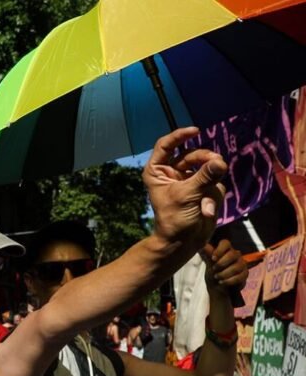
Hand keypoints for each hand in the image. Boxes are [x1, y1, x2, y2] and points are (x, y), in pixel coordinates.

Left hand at [144, 127, 226, 246]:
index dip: (179, 136)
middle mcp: (173, 173)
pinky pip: (215, 183)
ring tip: (207, 199)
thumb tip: (220, 162)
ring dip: (211, 182)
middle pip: (193, 154)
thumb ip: (204, 177)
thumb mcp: (187, 195)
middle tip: (218, 165)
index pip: (166, 146)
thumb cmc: (175, 219)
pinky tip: (207, 210)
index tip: (195, 131)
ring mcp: (189, 180)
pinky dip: (214, 196)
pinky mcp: (204, 189)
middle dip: (206, 160)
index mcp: (157, 171)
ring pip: (207, 168)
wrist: (184, 242)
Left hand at [200, 239, 247, 296]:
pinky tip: (222, 282)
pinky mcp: (245, 273)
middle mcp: (236, 255)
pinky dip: (229, 280)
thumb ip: (209, 255)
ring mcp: (242, 264)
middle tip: (214, 269)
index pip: (225, 243)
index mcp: (225, 249)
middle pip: (232, 254)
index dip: (219, 250)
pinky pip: (240, 276)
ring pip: (237, 266)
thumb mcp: (209, 264)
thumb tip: (204, 245)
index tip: (213, 258)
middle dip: (222, 263)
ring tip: (217, 277)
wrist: (218, 287)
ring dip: (224, 273)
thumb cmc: (213, 272)